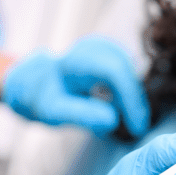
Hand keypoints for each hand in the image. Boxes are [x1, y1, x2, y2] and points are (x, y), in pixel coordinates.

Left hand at [0, 35, 149, 136]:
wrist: (38, 81)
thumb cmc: (46, 98)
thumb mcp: (54, 112)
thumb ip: (81, 115)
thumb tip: (112, 120)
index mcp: (76, 61)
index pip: (114, 72)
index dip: (131, 99)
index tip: (137, 127)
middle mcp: (92, 47)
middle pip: (127, 69)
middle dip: (136, 101)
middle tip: (137, 128)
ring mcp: (104, 46)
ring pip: (132, 68)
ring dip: (135, 97)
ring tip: (130, 120)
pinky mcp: (112, 52)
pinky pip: (130, 70)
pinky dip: (131, 91)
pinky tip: (125, 108)